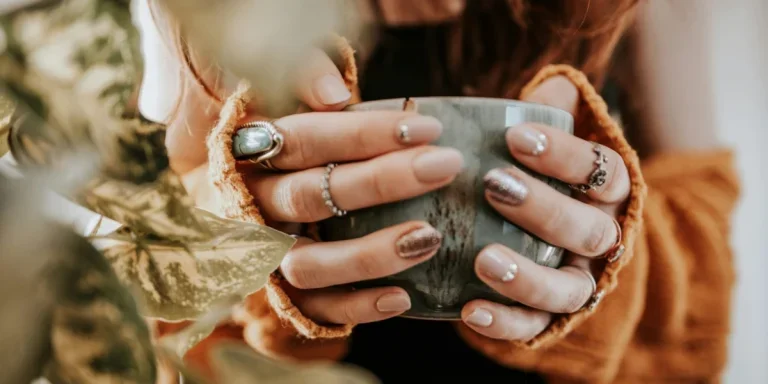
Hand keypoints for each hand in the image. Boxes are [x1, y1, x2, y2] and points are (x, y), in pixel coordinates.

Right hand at [173, 49, 462, 323]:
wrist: (228, 212)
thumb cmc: (283, 155)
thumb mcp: (286, 111)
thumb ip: (304, 84)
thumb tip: (332, 89)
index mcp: (250, 155)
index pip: (303, 140)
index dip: (362, 134)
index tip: (427, 127)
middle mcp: (252, 208)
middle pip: (309, 198)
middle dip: (381, 182)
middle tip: (444, 166)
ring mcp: (265, 257)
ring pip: (308, 265)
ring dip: (369, 254)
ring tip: (429, 237)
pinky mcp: (282, 298)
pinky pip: (316, 311)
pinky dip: (358, 307)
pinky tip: (404, 296)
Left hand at [460, 76, 629, 340]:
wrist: (534, 226)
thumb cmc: (536, 171)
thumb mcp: (546, 137)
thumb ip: (550, 112)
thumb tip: (553, 86)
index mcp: (607, 192)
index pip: (603, 171)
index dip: (566, 155)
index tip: (517, 136)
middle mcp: (601, 238)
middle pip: (587, 230)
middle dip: (543, 209)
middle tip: (494, 186)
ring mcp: (578, 281)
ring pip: (569, 288)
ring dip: (527, 276)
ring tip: (484, 259)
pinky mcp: (548, 315)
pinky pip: (535, 326)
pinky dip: (506, 322)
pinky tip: (470, 310)